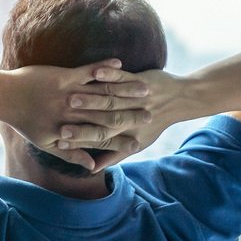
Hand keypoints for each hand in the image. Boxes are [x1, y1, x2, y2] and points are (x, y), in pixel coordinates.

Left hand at [2, 60, 150, 171]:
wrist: (5, 97)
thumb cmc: (25, 122)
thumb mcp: (47, 144)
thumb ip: (71, 155)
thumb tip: (92, 168)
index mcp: (70, 132)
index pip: (102, 139)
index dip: (122, 140)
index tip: (141, 141)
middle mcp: (72, 115)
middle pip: (107, 117)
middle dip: (131, 116)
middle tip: (151, 114)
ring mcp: (68, 95)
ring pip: (102, 94)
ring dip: (125, 91)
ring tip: (145, 90)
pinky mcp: (63, 76)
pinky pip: (88, 72)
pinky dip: (104, 68)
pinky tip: (120, 64)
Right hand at [61, 68, 185, 166]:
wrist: (180, 100)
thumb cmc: (154, 123)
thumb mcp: (137, 142)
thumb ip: (112, 155)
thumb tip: (92, 168)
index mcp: (128, 133)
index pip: (100, 140)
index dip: (80, 140)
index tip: (60, 141)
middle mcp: (131, 117)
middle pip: (102, 121)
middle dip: (80, 122)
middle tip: (59, 124)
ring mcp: (136, 98)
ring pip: (110, 99)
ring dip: (90, 98)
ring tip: (70, 97)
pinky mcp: (140, 80)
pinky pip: (122, 76)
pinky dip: (109, 73)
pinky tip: (96, 71)